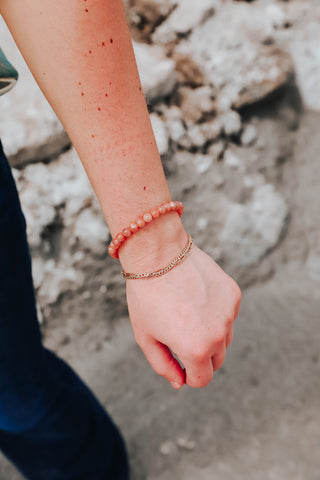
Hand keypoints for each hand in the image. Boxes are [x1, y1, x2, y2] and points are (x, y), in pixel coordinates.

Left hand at [125, 242, 240, 388]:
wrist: (159, 253)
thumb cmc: (146, 296)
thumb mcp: (146, 337)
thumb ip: (163, 365)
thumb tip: (180, 382)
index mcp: (195, 349)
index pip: (202, 379)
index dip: (188, 375)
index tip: (179, 363)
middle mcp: (218, 334)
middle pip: (216, 361)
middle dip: (199, 356)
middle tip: (179, 336)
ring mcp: (229, 313)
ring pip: (224, 338)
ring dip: (210, 334)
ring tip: (186, 313)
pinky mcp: (234, 294)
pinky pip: (227, 315)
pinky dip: (215, 313)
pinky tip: (196, 296)